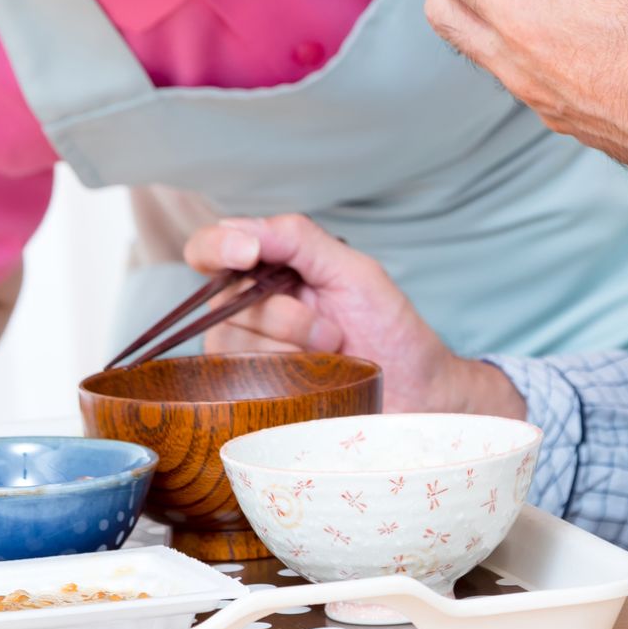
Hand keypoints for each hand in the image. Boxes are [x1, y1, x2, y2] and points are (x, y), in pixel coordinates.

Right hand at [183, 214, 525, 418]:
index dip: (216, 247)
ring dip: (290, 352)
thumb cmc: (390, 330)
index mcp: (269, 271)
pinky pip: (239, 384)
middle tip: (333, 330)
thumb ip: (299, 239)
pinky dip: (283, 380)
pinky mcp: (251, 398)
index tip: (249, 254)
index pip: (209, 249)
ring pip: (230, 345)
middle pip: (223, 303)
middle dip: (284, 316)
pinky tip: (314, 384)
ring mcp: (246, 355)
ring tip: (331, 357)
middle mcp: (248, 311)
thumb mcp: (353, 271)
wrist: (418, 394)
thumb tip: (241, 230)